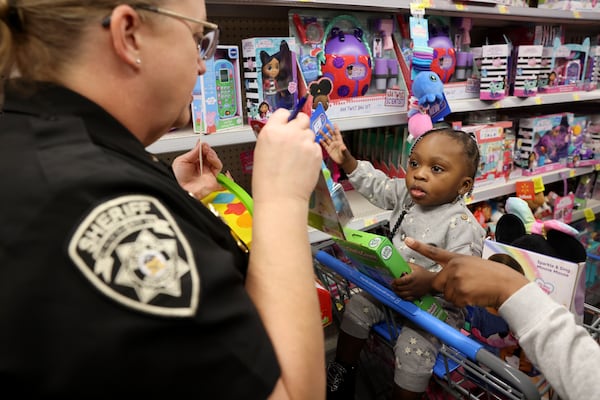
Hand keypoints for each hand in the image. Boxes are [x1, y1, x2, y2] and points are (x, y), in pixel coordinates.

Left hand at [172, 141, 223, 199]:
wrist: (184, 191)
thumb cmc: (179, 180)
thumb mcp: (181, 161)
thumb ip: (192, 152)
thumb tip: (200, 145)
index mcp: (193, 163)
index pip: (201, 152)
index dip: (202, 147)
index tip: (202, 143)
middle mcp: (201, 167)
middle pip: (209, 155)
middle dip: (208, 150)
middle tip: (205, 147)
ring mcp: (208, 172)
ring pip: (215, 160)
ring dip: (212, 154)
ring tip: (208, 153)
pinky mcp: (214, 177)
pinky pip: (219, 167)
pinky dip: (216, 161)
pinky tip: (211, 158)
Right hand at [252, 109, 321, 206]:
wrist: (281, 198)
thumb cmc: (266, 180)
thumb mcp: (261, 151)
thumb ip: (273, 136)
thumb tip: (283, 130)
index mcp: (271, 131)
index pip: (283, 112)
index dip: (285, 119)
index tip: (286, 125)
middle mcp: (289, 132)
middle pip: (302, 118)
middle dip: (300, 126)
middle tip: (296, 138)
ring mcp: (305, 142)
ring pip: (310, 133)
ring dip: (306, 140)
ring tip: (298, 157)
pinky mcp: (316, 152)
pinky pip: (315, 146)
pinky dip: (311, 152)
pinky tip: (303, 164)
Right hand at [319, 123, 356, 171]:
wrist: (343, 162)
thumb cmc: (345, 156)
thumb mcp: (345, 153)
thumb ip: (344, 150)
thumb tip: (343, 147)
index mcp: (340, 142)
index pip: (337, 134)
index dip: (336, 129)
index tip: (334, 124)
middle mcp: (335, 142)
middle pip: (331, 135)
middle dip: (329, 130)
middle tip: (326, 125)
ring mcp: (331, 146)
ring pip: (327, 139)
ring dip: (324, 135)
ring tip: (320, 130)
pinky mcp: (329, 150)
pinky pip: (325, 145)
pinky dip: (322, 142)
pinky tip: (319, 139)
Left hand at [390, 263, 434, 300]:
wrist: (433, 281)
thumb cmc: (425, 274)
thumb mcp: (416, 267)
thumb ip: (408, 265)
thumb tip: (401, 264)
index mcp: (412, 278)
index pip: (400, 281)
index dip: (395, 281)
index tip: (393, 280)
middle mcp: (412, 286)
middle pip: (399, 288)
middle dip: (394, 286)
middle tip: (392, 284)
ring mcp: (414, 292)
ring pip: (402, 294)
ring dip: (397, 292)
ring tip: (395, 289)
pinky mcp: (416, 296)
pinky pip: (407, 299)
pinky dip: (402, 297)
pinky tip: (401, 294)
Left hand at [404, 237, 528, 308]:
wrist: (507, 285)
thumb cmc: (492, 276)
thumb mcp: (471, 265)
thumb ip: (455, 269)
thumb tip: (444, 281)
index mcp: (456, 259)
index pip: (434, 252)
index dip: (419, 247)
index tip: (406, 240)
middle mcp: (454, 267)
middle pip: (438, 284)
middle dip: (449, 289)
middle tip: (467, 287)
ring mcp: (456, 279)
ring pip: (447, 295)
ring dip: (458, 297)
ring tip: (473, 290)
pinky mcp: (460, 292)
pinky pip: (455, 302)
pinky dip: (464, 303)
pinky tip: (475, 296)